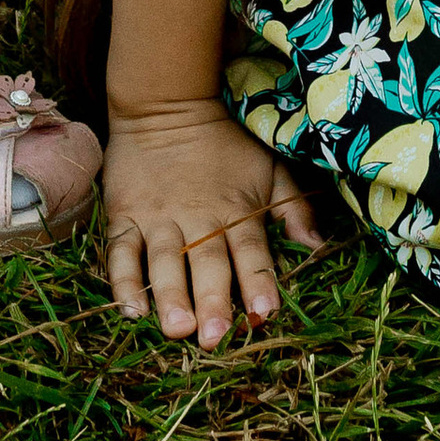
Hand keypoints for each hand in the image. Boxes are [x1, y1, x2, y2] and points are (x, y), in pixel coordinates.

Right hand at [102, 98, 325, 346]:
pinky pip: (121, 252)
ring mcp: (159, 218)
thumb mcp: (269, 167)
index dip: (257, 281)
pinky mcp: (125, 216)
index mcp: (236, 210)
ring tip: (176, 329)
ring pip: (165, 261)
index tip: (263, 313)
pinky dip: (123, 280)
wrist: (166, 103)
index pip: (250, 251)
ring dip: (170, 295)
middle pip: (207, 262)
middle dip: (211, 299)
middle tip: (213, 336)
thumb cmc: (225, 144)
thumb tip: (317, 246)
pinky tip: (130, 310)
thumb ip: (293, 207)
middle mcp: (198, 218)